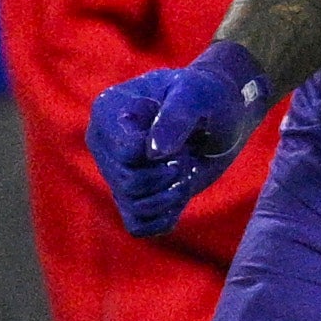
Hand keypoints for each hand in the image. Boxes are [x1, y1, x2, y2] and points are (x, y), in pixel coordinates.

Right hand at [89, 40, 272, 237]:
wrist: (218, 113)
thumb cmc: (206, 95)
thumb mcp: (197, 94)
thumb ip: (176, 116)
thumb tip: (153, 152)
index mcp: (107, 111)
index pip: (125, 152)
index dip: (162, 152)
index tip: (181, 134)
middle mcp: (102, 144)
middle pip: (128, 183)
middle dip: (168, 175)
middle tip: (187, 155)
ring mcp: (114, 173)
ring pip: (133, 206)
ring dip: (171, 195)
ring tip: (185, 170)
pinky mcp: (130, 198)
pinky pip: (138, 226)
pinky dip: (164, 216)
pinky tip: (179, 193)